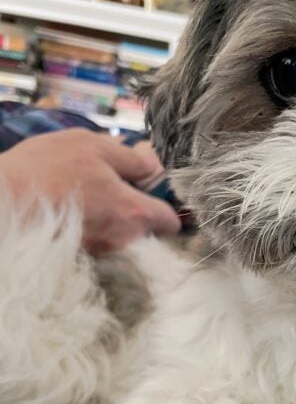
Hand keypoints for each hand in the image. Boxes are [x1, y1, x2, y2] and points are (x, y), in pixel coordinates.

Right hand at [0, 128, 180, 253]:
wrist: (2, 201)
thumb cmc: (49, 168)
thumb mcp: (94, 147)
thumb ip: (131, 159)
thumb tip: (153, 166)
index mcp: (134, 212)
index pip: (171, 221)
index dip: (169, 204)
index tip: (158, 191)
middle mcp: (123, 239)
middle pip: (148, 228)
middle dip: (139, 209)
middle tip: (118, 186)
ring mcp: (102, 252)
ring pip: (123, 235)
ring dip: (115, 218)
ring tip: (91, 195)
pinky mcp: (81, 256)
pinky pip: (100, 240)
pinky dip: (94, 226)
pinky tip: (76, 208)